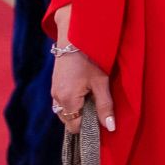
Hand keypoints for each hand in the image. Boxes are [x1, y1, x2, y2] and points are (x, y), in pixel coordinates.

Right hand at [51, 7, 114, 132]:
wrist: (74, 36)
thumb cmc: (90, 57)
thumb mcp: (101, 82)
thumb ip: (105, 106)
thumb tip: (110, 128)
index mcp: (67, 99)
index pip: (76, 127)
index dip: (89, 126)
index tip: (101, 119)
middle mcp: (57, 98)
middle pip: (69, 121)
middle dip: (83, 119)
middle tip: (97, 104)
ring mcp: (54, 92)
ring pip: (65, 112)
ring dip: (78, 110)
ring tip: (92, 95)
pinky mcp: (54, 85)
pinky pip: (63, 102)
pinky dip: (73, 102)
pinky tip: (84, 91)